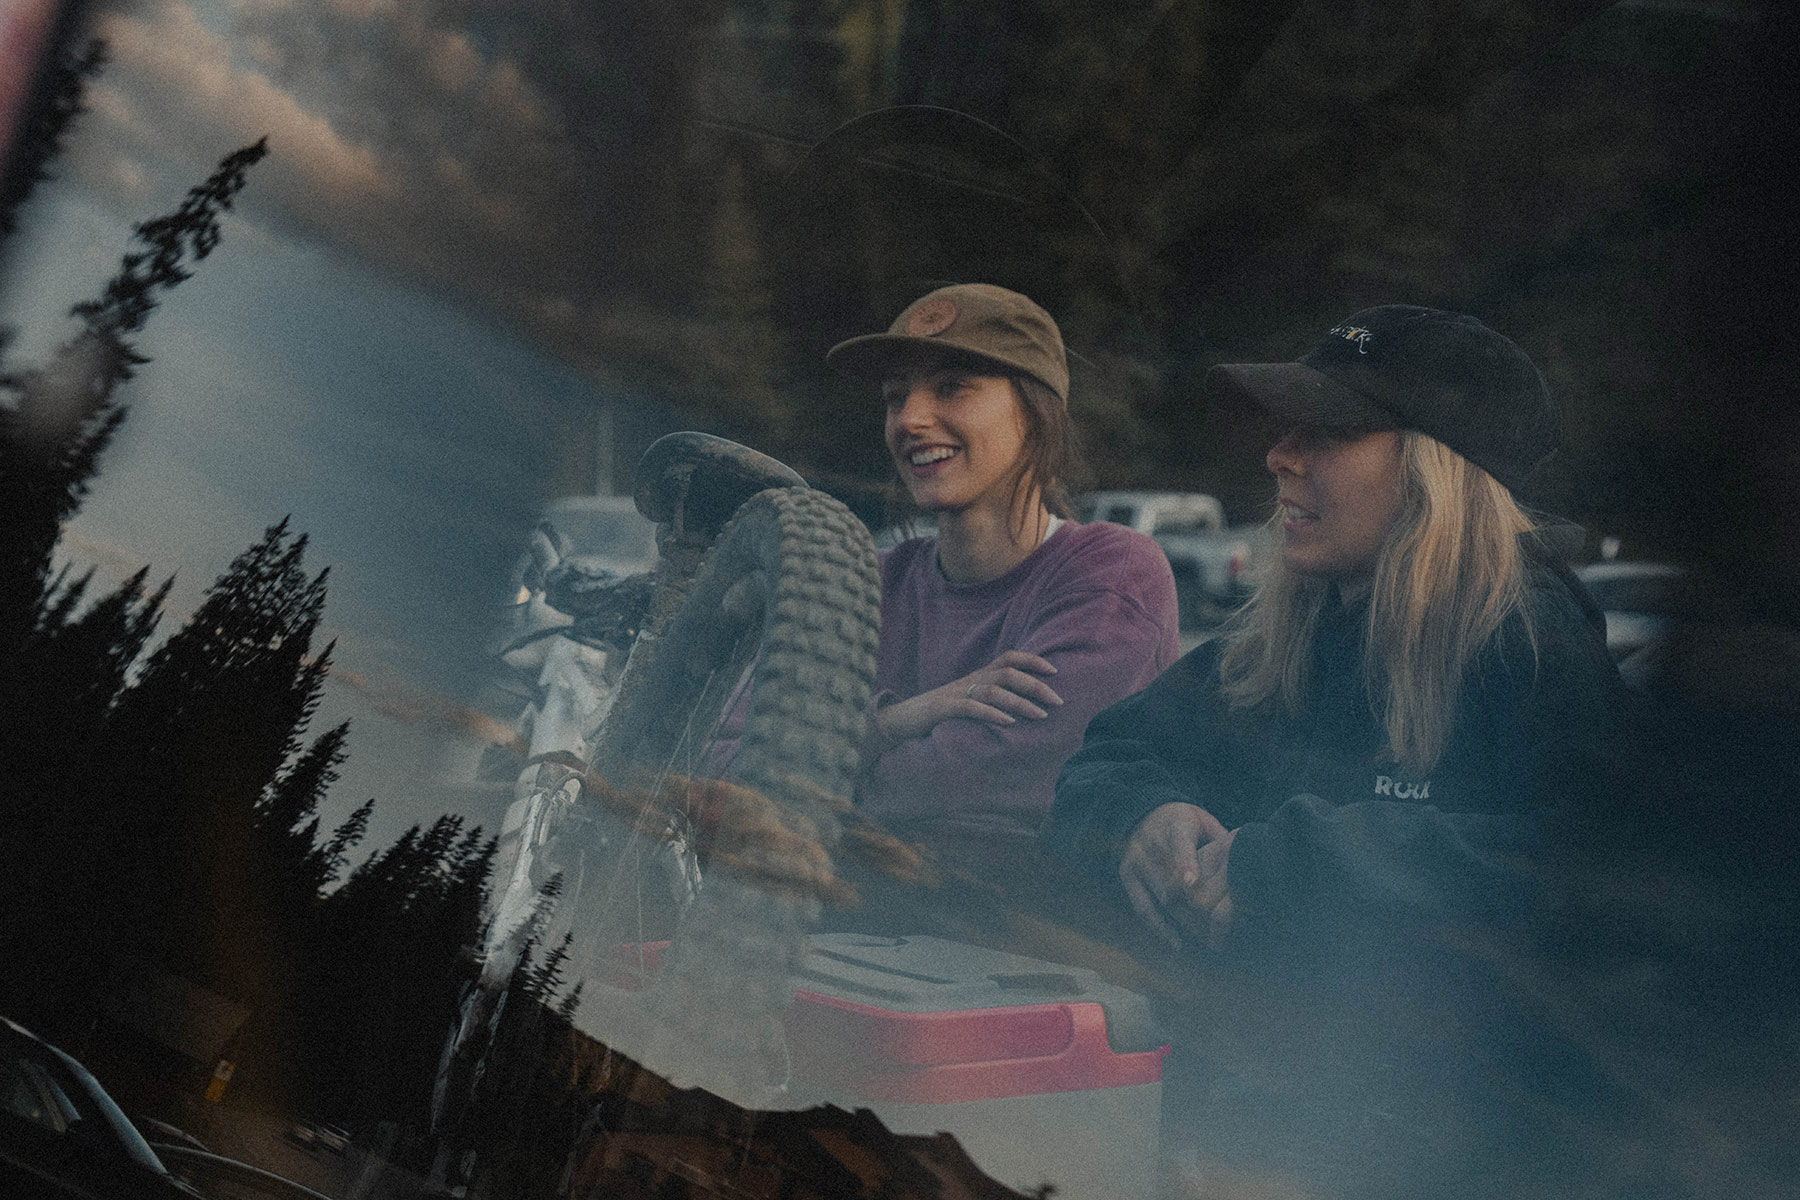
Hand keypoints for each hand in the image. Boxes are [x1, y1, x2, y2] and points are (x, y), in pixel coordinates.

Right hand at [874, 650, 1062, 745]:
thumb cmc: (938, 717)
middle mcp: (969, 681)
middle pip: (1007, 673)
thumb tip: (1024, 711)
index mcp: (976, 677)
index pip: (1008, 658)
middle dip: (1035, 685)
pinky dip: (991, 714)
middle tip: (1058, 700)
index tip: (1055, 671)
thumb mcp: (968, 705)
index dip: (1032, 660)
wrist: (898, 722)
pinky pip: (970, 708)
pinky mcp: (942, 710)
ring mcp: (955, 694)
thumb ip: (991, 703)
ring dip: (1020, 702)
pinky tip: (1009, 723)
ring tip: (1041, 715)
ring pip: (992, 690)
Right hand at [1120, 802, 1237, 950]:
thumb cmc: (1185, 823)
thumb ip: (1221, 840)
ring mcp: (1135, 860)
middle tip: (1212, 926)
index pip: (1179, 844)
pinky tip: (1176, 942)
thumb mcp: (1203, 821)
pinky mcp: (1126, 876)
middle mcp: (1150, 842)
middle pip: (1168, 875)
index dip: (1185, 863)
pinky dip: (1158, 926)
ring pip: (1157, 894)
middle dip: (1188, 902)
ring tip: (1203, 939)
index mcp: (1173, 825)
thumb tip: (1243, 859)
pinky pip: (1142, 906)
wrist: (1144, 813)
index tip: (1192, 883)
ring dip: (1180, 918)